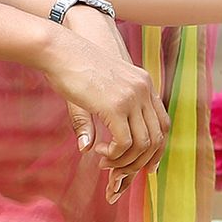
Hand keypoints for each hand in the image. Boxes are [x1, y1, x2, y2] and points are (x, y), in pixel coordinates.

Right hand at [39, 15, 168, 200]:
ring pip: (143, 145)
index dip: (157, 149)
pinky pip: (125, 143)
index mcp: (143, 83)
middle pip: (157, 138)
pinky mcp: (116, 106)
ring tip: (105, 162)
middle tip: (118, 172)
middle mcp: (143, 89)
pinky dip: (114, 155)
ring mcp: (132, 97)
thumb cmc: (71, 67)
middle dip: (139, 162)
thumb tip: (86, 148)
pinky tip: (99, 152)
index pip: (162, 123)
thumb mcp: (94, 93)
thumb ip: (99, 118)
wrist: (59, 49)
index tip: (147, 167)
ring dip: (125, 161)